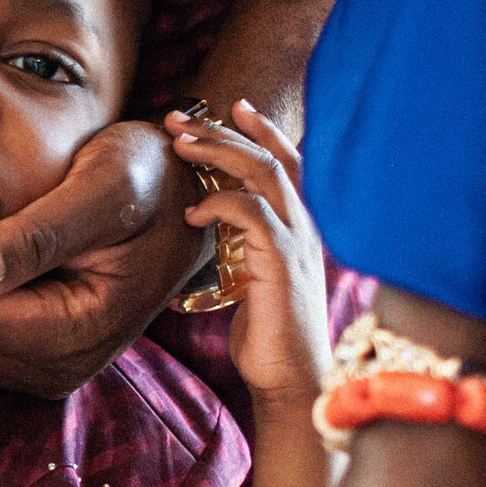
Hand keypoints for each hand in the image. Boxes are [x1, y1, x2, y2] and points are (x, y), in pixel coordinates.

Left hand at [170, 101, 327, 404]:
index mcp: (300, 227)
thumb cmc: (269, 334)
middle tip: (180, 117)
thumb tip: (207, 225)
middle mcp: (306, 226)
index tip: (229, 106)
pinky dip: (220, 203)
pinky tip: (192, 211)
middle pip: (270, 157)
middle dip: (224, 130)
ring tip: (179, 144)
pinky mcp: (282, 263)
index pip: (287, 161)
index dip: (261, 130)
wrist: (293, 380)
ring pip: (263, 174)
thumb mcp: (254, 278)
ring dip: (218, 152)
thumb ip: (243, 246)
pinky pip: (252, 214)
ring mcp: (297, 242)